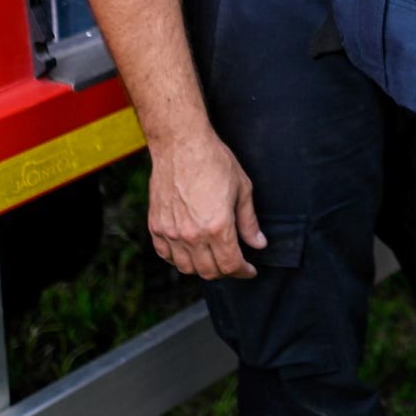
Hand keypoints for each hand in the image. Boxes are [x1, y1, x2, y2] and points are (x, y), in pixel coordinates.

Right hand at [146, 130, 264, 279]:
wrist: (181, 143)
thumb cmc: (214, 161)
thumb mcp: (242, 189)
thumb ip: (249, 222)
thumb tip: (259, 243)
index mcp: (218, 227)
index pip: (231, 265)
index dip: (243, 271)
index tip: (249, 270)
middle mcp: (192, 235)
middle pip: (209, 271)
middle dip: (225, 271)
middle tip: (234, 263)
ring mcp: (171, 232)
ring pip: (186, 268)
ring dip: (202, 268)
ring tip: (212, 258)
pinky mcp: (156, 225)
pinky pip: (165, 255)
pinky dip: (178, 259)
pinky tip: (189, 252)